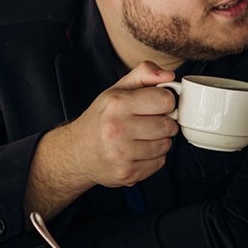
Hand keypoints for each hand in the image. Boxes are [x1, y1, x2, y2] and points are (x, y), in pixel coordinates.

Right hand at [63, 61, 179, 187]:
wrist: (78, 151)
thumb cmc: (101, 118)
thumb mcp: (117, 89)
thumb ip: (144, 74)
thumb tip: (169, 75)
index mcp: (117, 104)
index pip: (165, 100)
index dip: (166, 102)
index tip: (157, 105)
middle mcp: (117, 129)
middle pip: (168, 125)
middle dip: (164, 123)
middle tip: (149, 123)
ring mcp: (121, 154)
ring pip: (166, 145)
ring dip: (159, 141)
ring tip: (141, 137)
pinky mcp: (127, 173)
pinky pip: (160, 163)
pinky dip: (153, 158)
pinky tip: (138, 152)